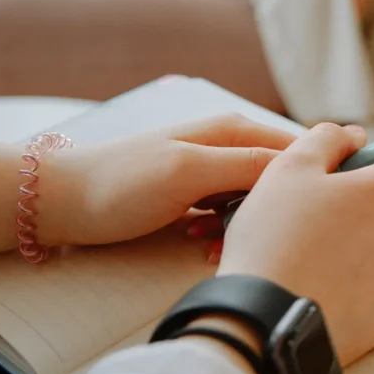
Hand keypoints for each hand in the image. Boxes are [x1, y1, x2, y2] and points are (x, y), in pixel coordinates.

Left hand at [36, 115, 296, 248]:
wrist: (63, 202)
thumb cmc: (121, 183)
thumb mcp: (191, 171)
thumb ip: (248, 165)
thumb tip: (305, 164)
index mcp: (235, 130)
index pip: (300, 150)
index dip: (311, 180)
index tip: (308, 216)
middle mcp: (230, 145)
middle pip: (281, 180)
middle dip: (273, 212)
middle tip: (250, 236)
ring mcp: (212, 171)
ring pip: (257, 202)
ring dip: (245, 227)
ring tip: (214, 244)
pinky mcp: (197, 196)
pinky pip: (231, 215)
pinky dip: (223, 232)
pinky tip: (201, 243)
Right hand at [217, 123, 373, 366]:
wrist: (269, 324)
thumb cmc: (278, 240)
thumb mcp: (289, 167)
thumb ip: (327, 138)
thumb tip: (354, 136)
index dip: (370, 164)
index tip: (338, 179)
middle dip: (366, 206)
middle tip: (315, 220)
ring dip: (363, 244)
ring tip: (314, 257)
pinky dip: (360, 282)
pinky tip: (323, 286)